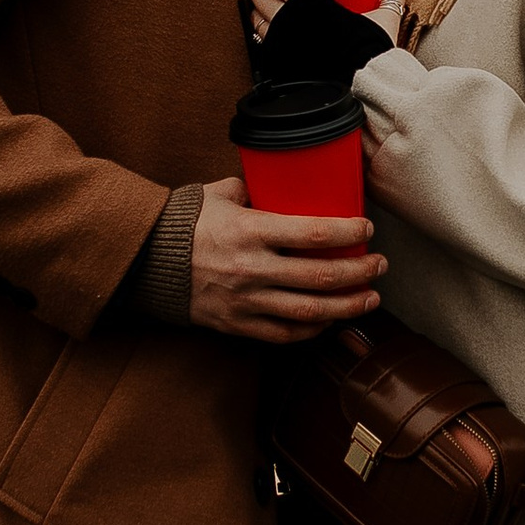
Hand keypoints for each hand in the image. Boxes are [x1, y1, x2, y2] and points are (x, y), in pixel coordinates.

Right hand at [186, 175, 385, 343]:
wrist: (143, 260)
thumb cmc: (185, 222)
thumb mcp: (220, 194)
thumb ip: (257, 192)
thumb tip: (285, 189)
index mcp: (250, 231)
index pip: (313, 233)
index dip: (348, 232)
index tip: (367, 229)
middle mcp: (251, 269)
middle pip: (321, 277)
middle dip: (359, 273)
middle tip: (380, 265)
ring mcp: (245, 300)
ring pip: (309, 311)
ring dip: (347, 306)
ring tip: (370, 298)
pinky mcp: (237, 324)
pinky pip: (283, 335)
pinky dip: (312, 330)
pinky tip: (331, 321)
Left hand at [246, 0, 404, 50]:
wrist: (365, 88)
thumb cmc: (371, 54)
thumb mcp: (384, 17)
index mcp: (308, 2)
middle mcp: (288, 21)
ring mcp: (281, 44)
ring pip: (256, 16)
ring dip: (258, 3)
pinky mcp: (280, 63)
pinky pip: (263, 42)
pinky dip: (265, 30)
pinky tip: (276, 28)